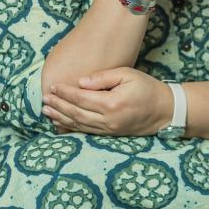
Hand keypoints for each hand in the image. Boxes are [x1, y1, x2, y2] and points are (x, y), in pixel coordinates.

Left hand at [42, 67, 174, 135]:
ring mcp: (108, 130)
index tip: (53, 86)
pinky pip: (86, 131)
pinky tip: (61, 122)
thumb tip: (81, 82)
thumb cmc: (147, 88)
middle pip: (76, 113)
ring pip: (78, 124)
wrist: (165, 111)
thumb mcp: (128, 75)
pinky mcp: (110, 134)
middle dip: (58, 105)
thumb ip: (103, 77)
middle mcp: (108, 120)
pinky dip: (71, 127)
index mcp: (112, 104)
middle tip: (44, 98)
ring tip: (46, 110)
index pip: (81, 98)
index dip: (65, 92)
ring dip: (60, 117)